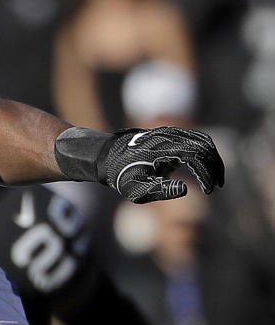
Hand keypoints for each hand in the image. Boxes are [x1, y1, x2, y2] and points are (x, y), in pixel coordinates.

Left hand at [99, 127, 224, 203]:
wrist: (107, 158)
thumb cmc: (121, 177)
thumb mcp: (136, 189)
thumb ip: (159, 190)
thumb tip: (184, 189)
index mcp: (163, 148)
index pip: (197, 157)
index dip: (206, 174)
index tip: (208, 191)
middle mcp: (169, 136)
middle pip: (205, 147)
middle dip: (215, 167)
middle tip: (216, 186)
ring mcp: (170, 133)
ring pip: (203, 141)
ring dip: (213, 159)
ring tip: (215, 180)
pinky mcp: (170, 135)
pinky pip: (195, 139)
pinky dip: (205, 153)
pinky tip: (204, 169)